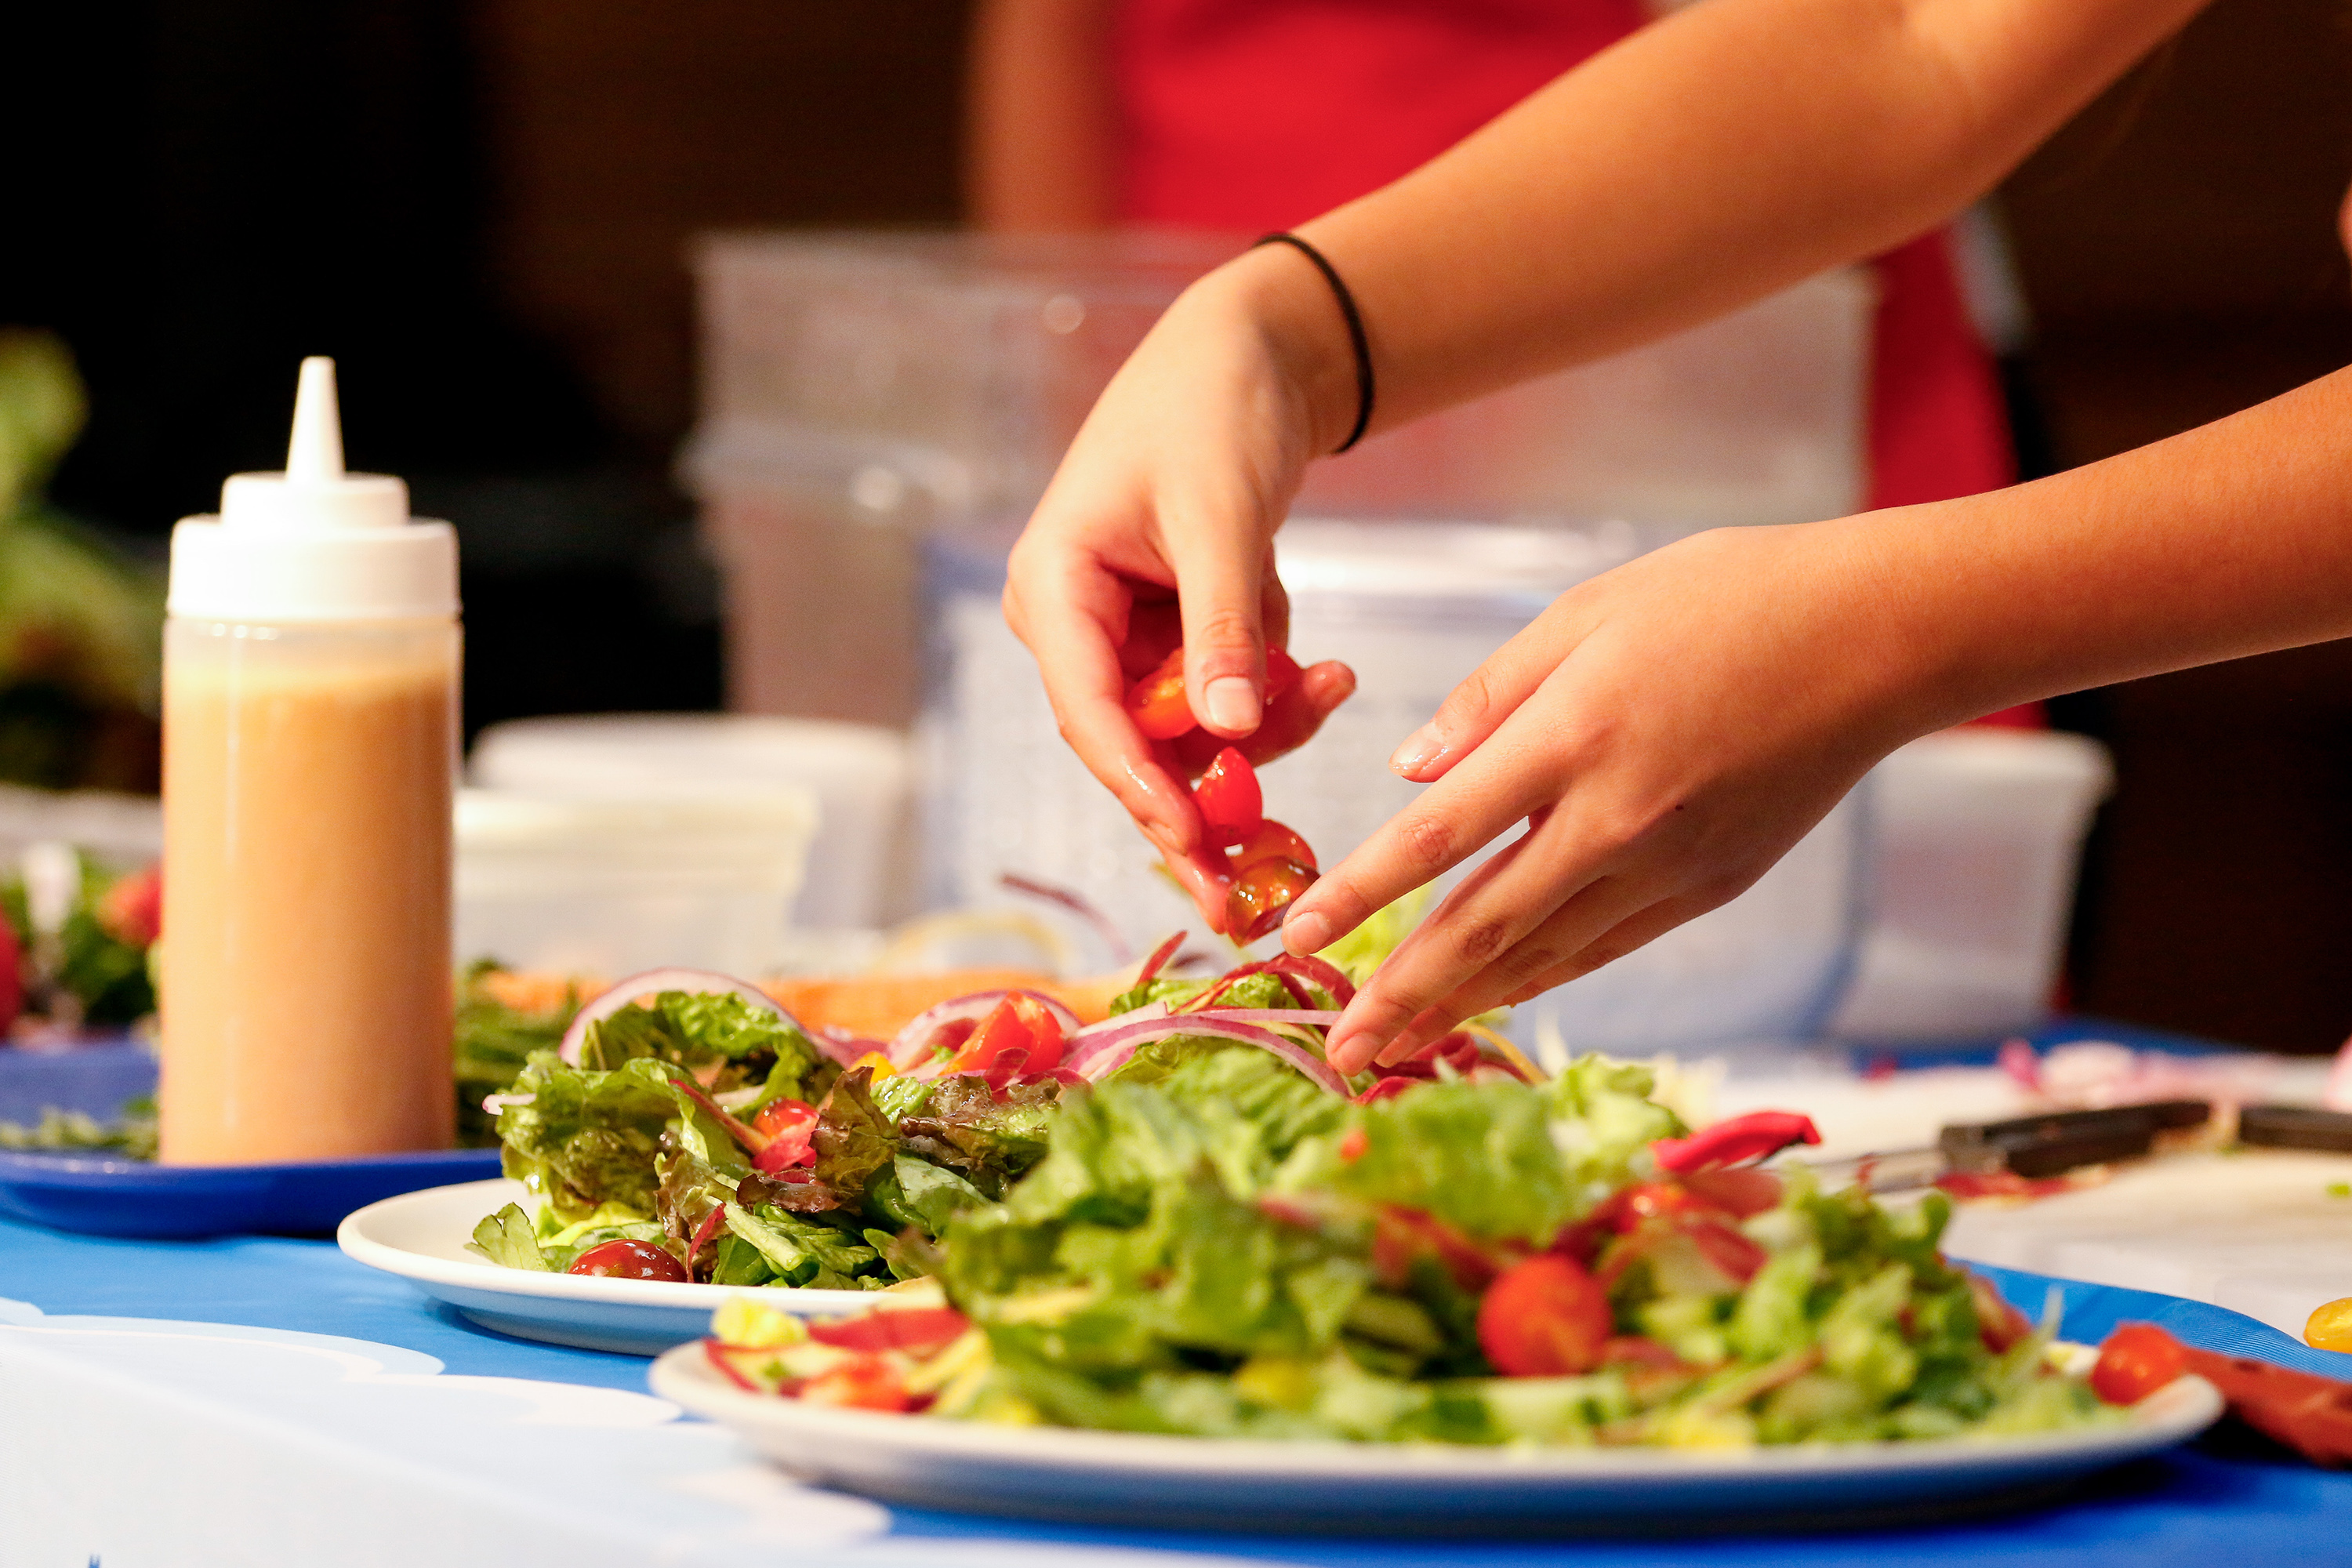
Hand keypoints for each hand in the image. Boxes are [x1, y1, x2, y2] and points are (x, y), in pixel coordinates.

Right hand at [1002, 247, 1360, 929]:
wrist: (1251, 353)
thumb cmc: (1213, 411)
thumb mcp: (1220, 515)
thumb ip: (1222, 628)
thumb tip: (1228, 736)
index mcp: (1054, 589)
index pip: (1086, 710)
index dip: (1137, 785)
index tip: (1191, 841)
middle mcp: (1077, 626)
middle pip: (1132, 749)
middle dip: (1201, 804)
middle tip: (1251, 894)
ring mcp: (1128, 639)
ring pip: (1189, 737)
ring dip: (1264, 734)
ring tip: (1335, 683)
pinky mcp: (1178, 641)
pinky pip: (1226, 703)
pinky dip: (1276, 697)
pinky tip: (1327, 666)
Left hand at [1283, 521, 1951, 1072]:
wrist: (1879, 636)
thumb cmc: (1729, 597)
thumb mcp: (1589, 610)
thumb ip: (1490, 696)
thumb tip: (1409, 773)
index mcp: (1577, 734)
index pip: (1442, 834)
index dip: (1362, 893)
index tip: (1296, 936)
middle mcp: (1620, 817)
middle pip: (1487, 927)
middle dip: (1402, 995)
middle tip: (1336, 1050)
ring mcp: (1672, 863)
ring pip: (1545, 955)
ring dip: (1463, 1008)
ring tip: (1395, 1049)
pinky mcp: (1712, 887)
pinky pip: (1606, 946)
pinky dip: (1540, 980)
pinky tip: (1492, 1002)